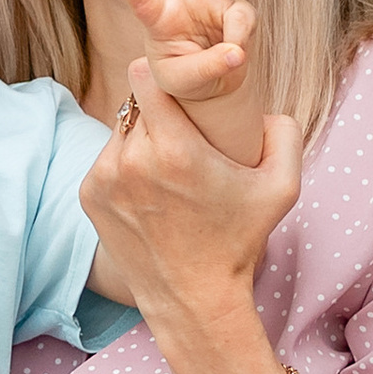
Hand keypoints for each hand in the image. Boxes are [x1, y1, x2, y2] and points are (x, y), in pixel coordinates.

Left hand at [87, 61, 301, 344]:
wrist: (193, 300)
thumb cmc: (238, 242)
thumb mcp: (282, 189)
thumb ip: (283, 134)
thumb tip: (266, 107)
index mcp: (174, 149)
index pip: (144, 75)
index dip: (162, 74)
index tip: (179, 85)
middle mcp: (131, 160)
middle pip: (134, 101)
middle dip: (157, 107)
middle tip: (181, 128)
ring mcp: (104, 178)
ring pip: (120, 130)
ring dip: (140, 136)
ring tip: (168, 163)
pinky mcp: (88, 195)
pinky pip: (107, 158)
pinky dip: (125, 164)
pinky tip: (150, 188)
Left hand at [117, 0, 261, 150]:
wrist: (212, 84)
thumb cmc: (186, 78)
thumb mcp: (187, 82)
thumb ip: (210, 68)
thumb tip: (238, 51)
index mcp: (159, 21)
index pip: (143, 2)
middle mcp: (183, 2)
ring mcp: (211, 2)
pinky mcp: (236, 10)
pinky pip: (243, 20)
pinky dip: (240, 39)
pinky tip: (234, 55)